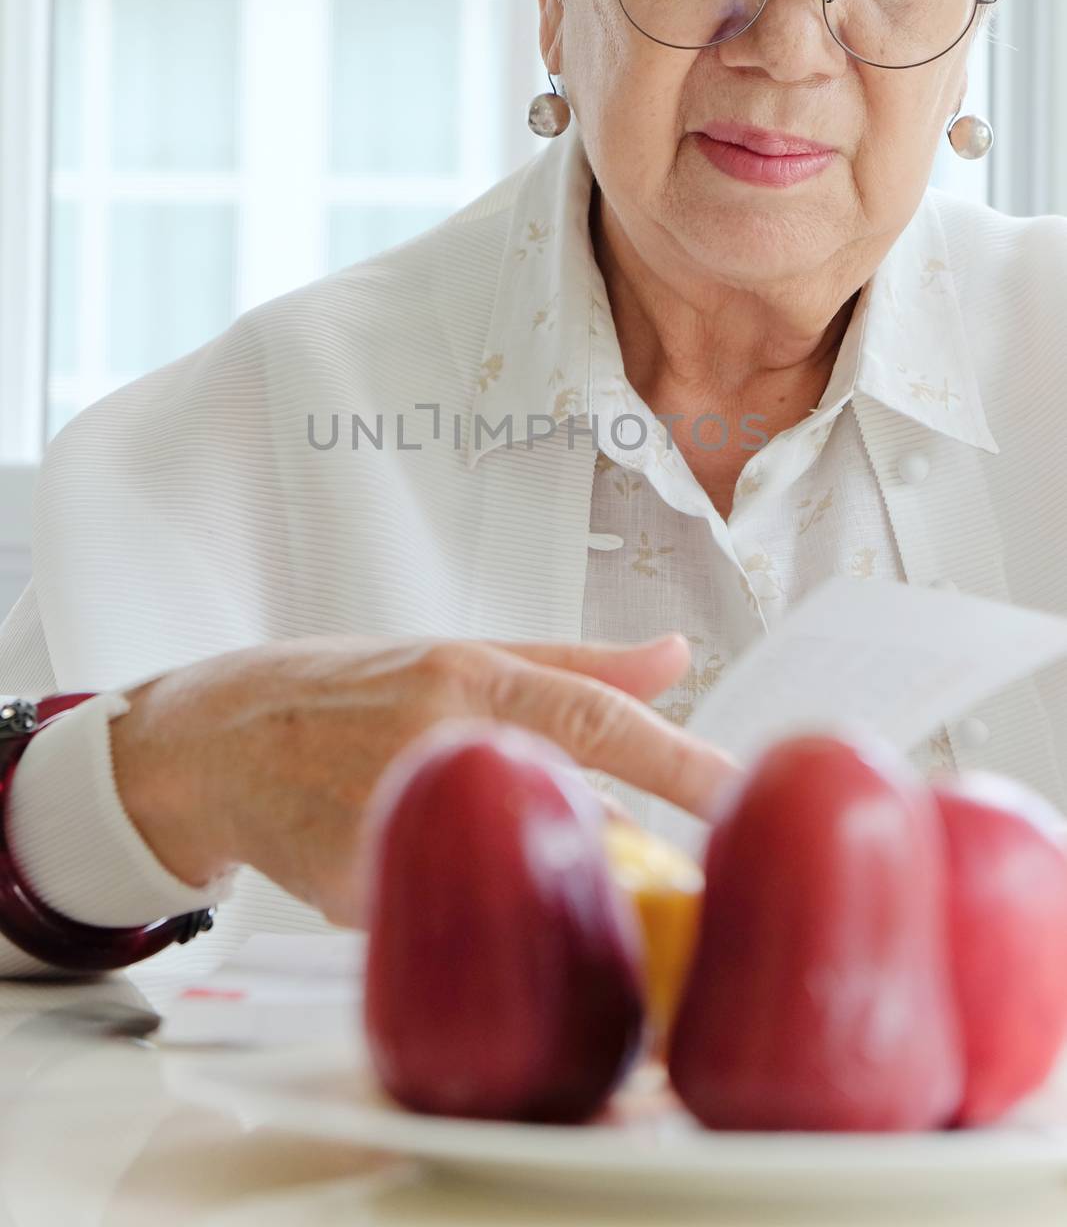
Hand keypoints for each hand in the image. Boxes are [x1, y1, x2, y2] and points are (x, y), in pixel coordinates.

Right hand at [110, 631, 735, 926]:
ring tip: (571, 900)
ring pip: (510, 876)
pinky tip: (454, 889)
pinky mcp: (353, 888)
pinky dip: (469, 908)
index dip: (681, 759)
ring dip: (551, 893)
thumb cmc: (354, 689)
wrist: (220, 739)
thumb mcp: (461, 655)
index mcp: (470, 676)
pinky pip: (448, 911)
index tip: (747, 795)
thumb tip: (680, 654)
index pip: (597, 719)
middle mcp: (436, 741)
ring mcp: (391, 816)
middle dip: (632, 858)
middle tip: (689, 885)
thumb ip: (577, 663)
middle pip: (569, 815)